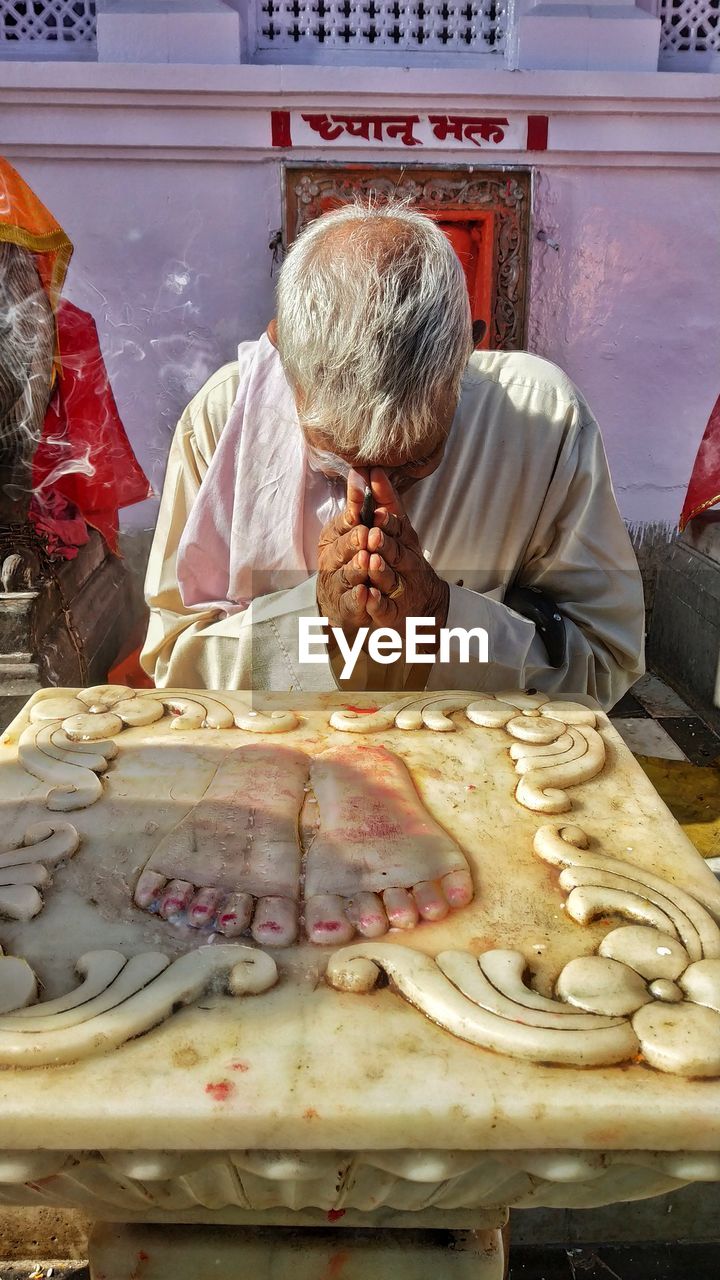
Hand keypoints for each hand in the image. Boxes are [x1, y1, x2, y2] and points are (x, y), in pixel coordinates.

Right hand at [317, 469, 371, 629]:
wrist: (358, 598)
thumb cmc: (359, 555)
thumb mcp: (364, 526)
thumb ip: (365, 501)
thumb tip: (365, 469)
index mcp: (333, 538)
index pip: (340, 525)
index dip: (351, 518)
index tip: (361, 513)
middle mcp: (331, 561)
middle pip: (339, 551)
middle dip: (352, 543)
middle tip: (366, 535)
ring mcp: (337, 585)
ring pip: (345, 576)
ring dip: (356, 568)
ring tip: (368, 560)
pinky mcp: (346, 609)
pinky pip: (351, 604)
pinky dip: (358, 599)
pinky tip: (367, 593)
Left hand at [365, 469, 449, 630]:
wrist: (427, 604)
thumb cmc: (406, 561)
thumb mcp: (401, 530)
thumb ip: (387, 502)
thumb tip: (374, 469)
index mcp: (405, 542)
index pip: (398, 528)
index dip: (389, 521)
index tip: (379, 513)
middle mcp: (406, 564)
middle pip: (395, 553)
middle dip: (385, 543)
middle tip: (373, 534)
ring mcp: (400, 588)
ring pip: (389, 578)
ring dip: (380, 571)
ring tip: (371, 561)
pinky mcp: (392, 611)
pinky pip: (383, 607)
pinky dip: (376, 603)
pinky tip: (367, 597)